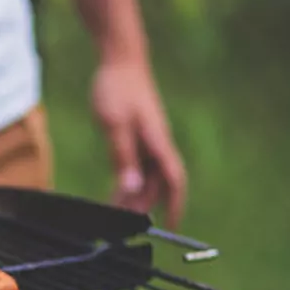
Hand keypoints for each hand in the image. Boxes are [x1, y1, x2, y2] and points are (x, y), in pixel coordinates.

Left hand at [91, 59, 186, 229]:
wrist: (120, 62)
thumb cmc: (118, 89)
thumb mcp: (115, 125)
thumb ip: (123, 157)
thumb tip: (132, 188)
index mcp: (158, 142)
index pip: (174, 180)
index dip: (175, 205)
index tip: (171, 227)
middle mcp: (158, 145)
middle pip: (157, 185)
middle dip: (144, 206)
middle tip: (123, 225)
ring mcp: (149, 141)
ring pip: (146, 178)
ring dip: (134, 196)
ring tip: (115, 213)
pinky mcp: (138, 138)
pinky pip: (137, 167)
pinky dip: (128, 182)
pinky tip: (116, 193)